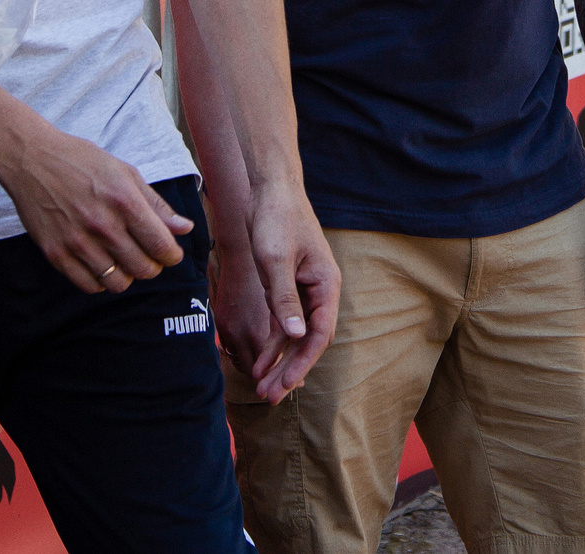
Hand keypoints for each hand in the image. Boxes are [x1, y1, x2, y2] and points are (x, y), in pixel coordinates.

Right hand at [0, 118, 192, 293]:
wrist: (32, 159)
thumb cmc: (83, 162)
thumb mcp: (126, 173)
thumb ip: (156, 205)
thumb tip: (185, 228)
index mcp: (125, 202)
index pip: (161, 246)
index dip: (172, 256)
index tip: (171, 253)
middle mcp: (103, 226)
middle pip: (143, 268)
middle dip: (153, 266)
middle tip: (148, 256)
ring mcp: (77, 242)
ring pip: (117, 282)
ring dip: (128, 276)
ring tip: (125, 261)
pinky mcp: (55, 253)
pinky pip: (87, 285)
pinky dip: (100, 281)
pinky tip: (102, 265)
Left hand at [230, 183, 339, 402]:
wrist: (269, 187)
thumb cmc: (275, 217)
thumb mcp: (275, 259)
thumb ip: (284, 298)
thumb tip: (294, 334)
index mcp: (326, 284)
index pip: (319, 334)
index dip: (301, 363)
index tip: (283, 386)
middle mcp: (320, 289)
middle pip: (310, 340)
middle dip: (290, 369)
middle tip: (269, 397)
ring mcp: (305, 289)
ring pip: (296, 334)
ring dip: (280, 360)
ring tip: (261, 386)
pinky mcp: (289, 285)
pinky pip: (285, 321)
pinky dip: (273, 341)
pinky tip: (258, 360)